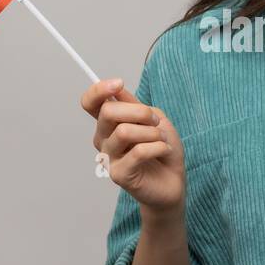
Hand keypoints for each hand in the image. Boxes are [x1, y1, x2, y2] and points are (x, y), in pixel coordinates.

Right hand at [79, 77, 185, 213]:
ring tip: (162, 140)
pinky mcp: (118, 174)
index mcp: (109, 123)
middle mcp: (103, 139)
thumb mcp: (155, 119)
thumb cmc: (163, 149)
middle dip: (139, 112)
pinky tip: (164, 151)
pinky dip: (158, 147)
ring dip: (152, 132)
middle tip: (155, 122)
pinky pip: (138, 152)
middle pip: (107, 112)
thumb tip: (116, 90)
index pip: (90, 103)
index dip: (99, 90)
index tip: (119, 83)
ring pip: (124, 132)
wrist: (174, 181)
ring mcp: (109, 157)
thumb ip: (135, 105)